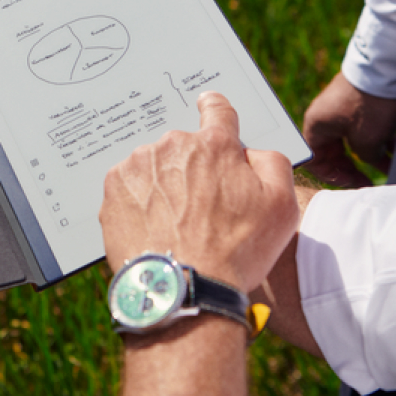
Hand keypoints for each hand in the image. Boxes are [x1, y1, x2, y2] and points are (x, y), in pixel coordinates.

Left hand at [99, 92, 297, 292]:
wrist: (184, 287)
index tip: (209, 108)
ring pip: (154, 166)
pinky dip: (138, 201)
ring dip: (163, 184)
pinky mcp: (114, 186)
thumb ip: (271, 162)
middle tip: (200, 206)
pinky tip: (151, 226)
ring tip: (174, 223)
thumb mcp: (282, 206)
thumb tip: (249, 150)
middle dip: (192, 167)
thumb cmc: (237, 251)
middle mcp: (173, 145)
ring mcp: (139, 164)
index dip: (216, 110)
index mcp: (215, 145)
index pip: (217, 109)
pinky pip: (129, 186)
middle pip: (184, 147)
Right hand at [302, 72, 395, 187]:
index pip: (315, 159)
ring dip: (370, 154)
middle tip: (371, 179)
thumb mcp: (365, 140)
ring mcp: (341, 109)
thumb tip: (367, 160)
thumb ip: (362, 157)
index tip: (353, 182)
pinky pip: (362, 127)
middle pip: (334, 151)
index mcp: (315, 125)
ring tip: (391, 163)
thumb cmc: (368, 105)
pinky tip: (395, 146)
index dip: (333, 175)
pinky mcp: (357, 103)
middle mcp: (324, 117)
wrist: (385, 70)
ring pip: (352, 140)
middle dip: (354, 166)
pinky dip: (377, 139)